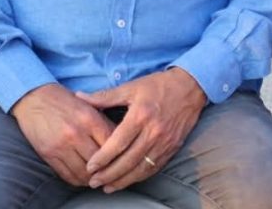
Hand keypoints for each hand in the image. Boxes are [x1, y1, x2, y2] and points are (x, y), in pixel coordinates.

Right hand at [12, 83, 116, 187]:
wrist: (35, 99)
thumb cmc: (66, 102)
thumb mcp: (89, 106)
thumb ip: (104, 124)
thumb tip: (122, 142)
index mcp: (90, 119)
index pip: (112, 144)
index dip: (121, 154)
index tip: (125, 159)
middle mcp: (75, 133)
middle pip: (100, 161)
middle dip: (109, 169)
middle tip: (115, 172)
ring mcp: (60, 146)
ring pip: (84, 172)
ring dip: (93, 178)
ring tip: (99, 177)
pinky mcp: (48, 154)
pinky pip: (67, 175)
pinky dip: (78, 180)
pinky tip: (84, 178)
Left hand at [77, 67, 207, 192]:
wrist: (191, 86)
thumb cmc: (159, 85)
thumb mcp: (131, 87)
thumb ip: (105, 96)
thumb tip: (80, 97)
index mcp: (141, 115)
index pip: (118, 143)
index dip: (102, 158)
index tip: (90, 167)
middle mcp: (154, 131)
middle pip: (128, 160)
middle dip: (109, 174)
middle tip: (93, 182)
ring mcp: (165, 142)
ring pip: (141, 168)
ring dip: (123, 180)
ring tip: (107, 187)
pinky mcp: (173, 147)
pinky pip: (154, 167)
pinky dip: (140, 177)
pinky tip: (128, 180)